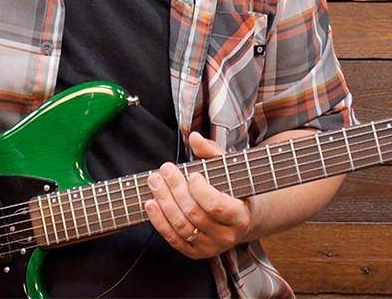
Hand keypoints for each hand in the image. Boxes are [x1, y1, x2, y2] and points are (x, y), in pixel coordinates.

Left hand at [144, 131, 254, 258]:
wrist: (241, 220)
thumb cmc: (234, 190)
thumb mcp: (230, 170)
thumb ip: (212, 153)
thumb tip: (194, 138)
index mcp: (240, 217)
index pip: (216, 205)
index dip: (200, 190)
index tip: (191, 174)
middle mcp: (227, 236)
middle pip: (194, 214)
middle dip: (175, 189)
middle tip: (164, 170)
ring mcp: (210, 247)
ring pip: (181, 227)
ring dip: (164, 203)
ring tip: (154, 182)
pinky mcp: (195, 253)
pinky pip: (173, 239)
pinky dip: (159, 221)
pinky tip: (151, 204)